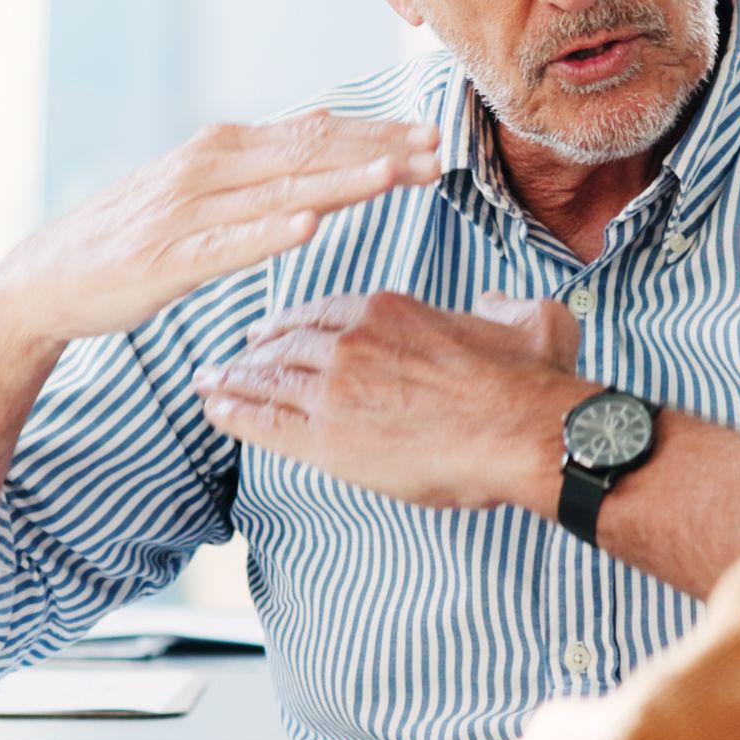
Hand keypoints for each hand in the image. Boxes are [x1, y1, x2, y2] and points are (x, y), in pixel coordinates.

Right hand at [0, 112, 440, 348]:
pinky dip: (269, 232)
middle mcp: (208, 167)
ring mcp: (188, 211)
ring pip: (280, 191)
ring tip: (397, 176)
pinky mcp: (168, 257)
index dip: (377, 135)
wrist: (47, 278)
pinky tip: (309, 225)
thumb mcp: (202, 186)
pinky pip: (228, 244)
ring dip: (342, 182)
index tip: (433, 136)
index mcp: (223, 149)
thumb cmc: (132, 237)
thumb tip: (324, 122)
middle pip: (309, 154)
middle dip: (379, 152)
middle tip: (440, 152)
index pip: (315, 134)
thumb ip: (262, 159)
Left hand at [195, 290, 589, 514]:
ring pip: (268, 379)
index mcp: (388, 309)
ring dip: (233, 380)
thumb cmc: (531, 381)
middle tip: (233, 356)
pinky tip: (214, 411)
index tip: (276, 328)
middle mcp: (350, 341)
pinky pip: (265, 422)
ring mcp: (334, 389)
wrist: (524, 430)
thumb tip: (493, 300)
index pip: (322, 311)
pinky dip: (234, 413)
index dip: (294, 321)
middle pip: (286, 342)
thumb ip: (504, 305)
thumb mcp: (529, 320)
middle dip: (255, 349)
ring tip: (208, 383)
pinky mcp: (328, 439)